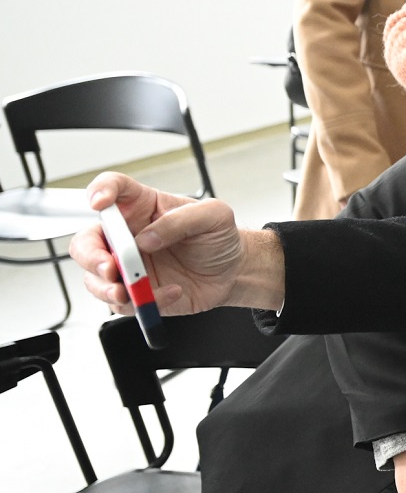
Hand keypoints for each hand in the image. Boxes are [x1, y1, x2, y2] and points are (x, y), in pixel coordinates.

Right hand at [73, 173, 277, 313]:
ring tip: (128, 292)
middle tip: (110, 267)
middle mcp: (126, 236)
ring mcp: (128, 266)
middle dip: (90, 256)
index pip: (112, 189)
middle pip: (86, 241)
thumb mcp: (214, 216)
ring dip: (105, 288)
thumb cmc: (218, 237)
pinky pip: (123, 303)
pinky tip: (170, 293)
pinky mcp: (135, 292)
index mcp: (141, 207)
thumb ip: (180, 220)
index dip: (100, 191)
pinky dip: (142, 302)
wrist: (232, 271)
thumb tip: (147, 238)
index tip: (99, 202)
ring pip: (94, 278)